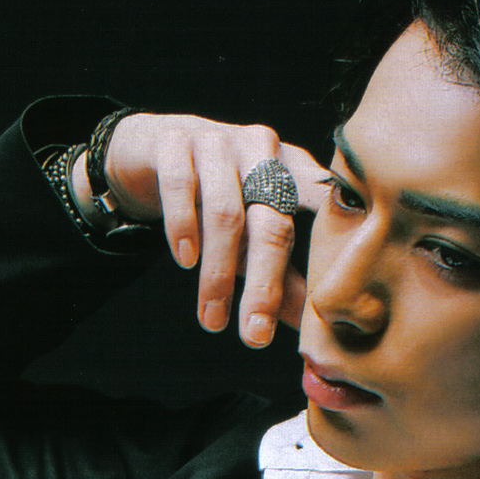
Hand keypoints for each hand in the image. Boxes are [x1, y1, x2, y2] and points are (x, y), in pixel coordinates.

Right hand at [95, 114, 329, 348]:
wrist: (155, 148)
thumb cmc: (213, 197)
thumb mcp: (247, 236)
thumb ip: (278, 275)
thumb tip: (309, 324)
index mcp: (291, 168)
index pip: (315, 214)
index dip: (322, 255)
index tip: (323, 307)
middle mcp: (261, 148)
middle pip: (271, 222)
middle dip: (263, 285)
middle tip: (255, 336)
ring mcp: (218, 142)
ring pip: (225, 212)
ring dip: (217, 272)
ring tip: (211, 319)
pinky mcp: (174, 143)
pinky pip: (181, 186)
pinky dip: (183, 226)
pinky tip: (185, 260)